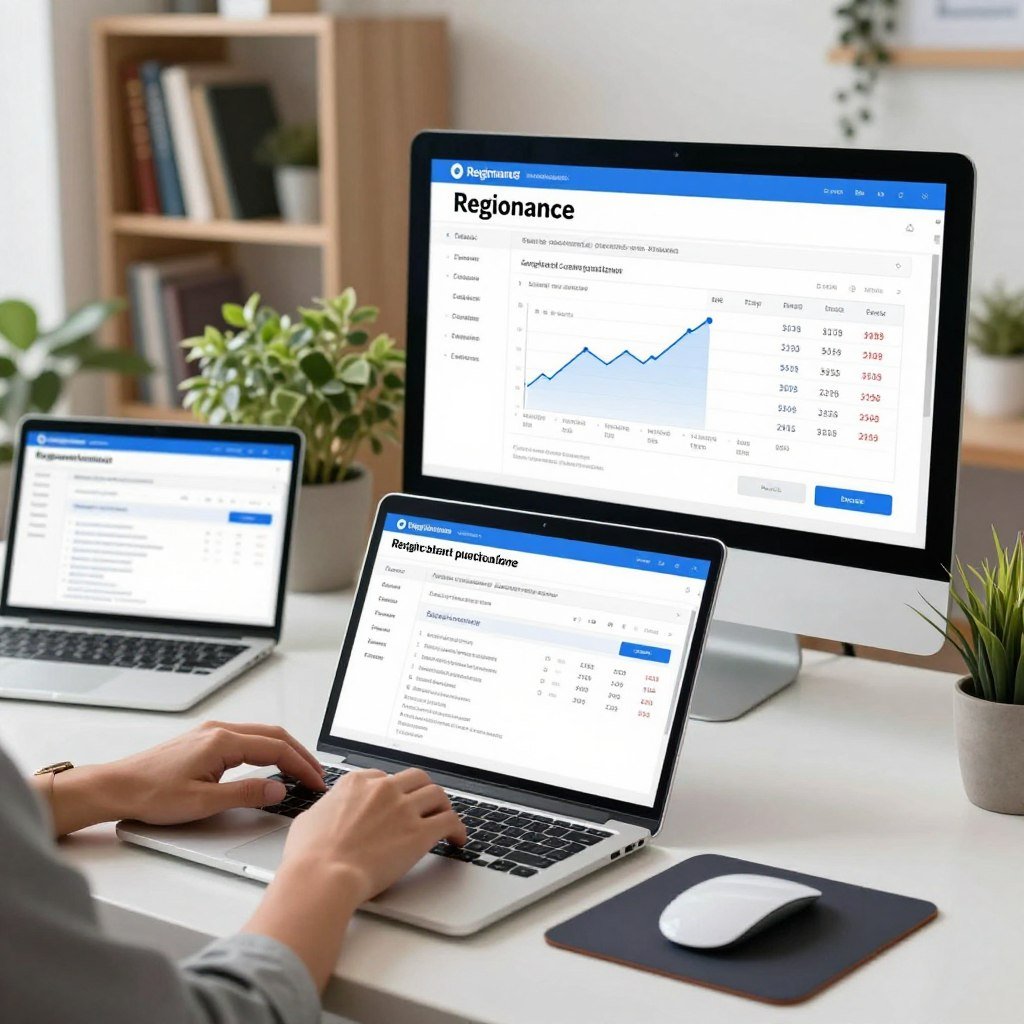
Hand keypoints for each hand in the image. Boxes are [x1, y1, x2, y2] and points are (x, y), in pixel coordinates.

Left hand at [40, 721, 325, 835]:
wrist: (116, 787)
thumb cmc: (151, 794)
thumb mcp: (203, 802)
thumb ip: (245, 794)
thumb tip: (278, 789)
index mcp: (223, 741)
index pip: (277, 749)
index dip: (301, 766)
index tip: (316, 782)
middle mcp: (219, 730)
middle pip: (274, 735)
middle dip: (300, 754)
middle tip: (317, 774)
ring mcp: (211, 732)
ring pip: (261, 734)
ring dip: (284, 750)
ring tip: (299, 770)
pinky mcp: (204, 740)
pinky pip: (246, 738)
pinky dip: (267, 749)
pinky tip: (269, 763)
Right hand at [282, 767, 466, 903]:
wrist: (322, 876)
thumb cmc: (309, 856)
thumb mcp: (308, 820)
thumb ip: (324, 811)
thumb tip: (323, 815)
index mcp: (357, 783)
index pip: (384, 777)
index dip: (393, 791)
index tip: (397, 801)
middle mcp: (383, 789)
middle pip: (416, 778)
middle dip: (422, 791)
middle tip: (426, 804)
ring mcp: (403, 809)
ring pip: (437, 794)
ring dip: (442, 806)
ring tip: (445, 819)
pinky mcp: (419, 833)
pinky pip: (450, 821)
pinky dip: (458, 828)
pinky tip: (457, 839)